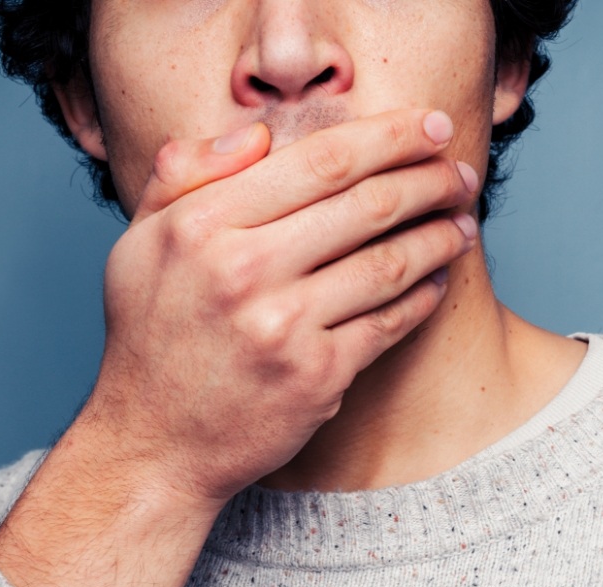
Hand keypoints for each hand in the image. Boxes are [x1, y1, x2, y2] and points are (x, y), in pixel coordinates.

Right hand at [89, 109, 477, 503]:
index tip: (433, 126)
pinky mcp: (316, 378)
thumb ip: (184, 174)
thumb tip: (258, 135)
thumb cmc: (150, 341)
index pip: (320, 161)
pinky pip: (387, 324)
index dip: (390, 136)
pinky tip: (437, 281)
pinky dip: (422, 298)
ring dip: (438, 238)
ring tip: (463, 224)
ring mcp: (284, 328)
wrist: (155, 444)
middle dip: (430, 181)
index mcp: (203, 225)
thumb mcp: (138, 244)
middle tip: (464, 175)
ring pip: (388, 264)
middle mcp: (244, 271)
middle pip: (366, 206)